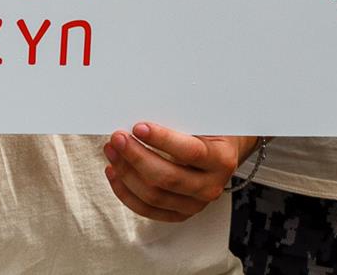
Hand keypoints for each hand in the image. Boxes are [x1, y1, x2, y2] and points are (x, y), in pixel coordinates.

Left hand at [101, 123, 249, 222]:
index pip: (191, 152)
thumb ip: (182, 122)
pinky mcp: (179, 214)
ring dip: (126, 173)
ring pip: (153, 196)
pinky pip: (146, 209)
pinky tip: (115, 173)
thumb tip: (143, 122)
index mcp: (222, 160)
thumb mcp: (206, 122)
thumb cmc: (212, 134)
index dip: (162, 140)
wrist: (224, 155)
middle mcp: (211, 186)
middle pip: (167, 177)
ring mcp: (195, 204)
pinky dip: (126, 192)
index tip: (138, 127)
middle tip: (118, 138)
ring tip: (112, 152)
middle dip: (136, 156)